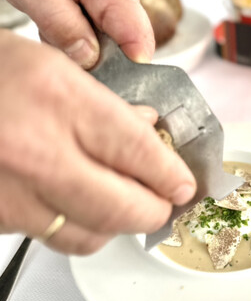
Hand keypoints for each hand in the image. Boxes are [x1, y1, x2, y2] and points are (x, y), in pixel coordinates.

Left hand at [0, 0, 154, 68]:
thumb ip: (60, 22)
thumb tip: (88, 57)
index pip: (136, 31)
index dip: (128, 61)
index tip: (107, 74)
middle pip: (130, 46)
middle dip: (101, 60)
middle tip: (63, 47)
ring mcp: (119, 4)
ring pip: (116, 48)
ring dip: (87, 52)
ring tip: (56, 30)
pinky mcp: (111, 13)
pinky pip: (104, 42)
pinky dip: (82, 44)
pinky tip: (62, 28)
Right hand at [0, 31, 195, 254]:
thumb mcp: (45, 63)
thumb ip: (103, 102)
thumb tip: (148, 131)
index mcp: (57, 98)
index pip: (141, 152)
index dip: (172, 174)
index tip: (183, 183)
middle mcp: (35, 151)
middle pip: (124, 209)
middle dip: (155, 211)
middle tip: (163, 203)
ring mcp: (11, 193)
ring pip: (89, 237)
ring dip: (114, 225)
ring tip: (118, 202)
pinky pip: (49, 237)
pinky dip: (72, 226)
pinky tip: (72, 201)